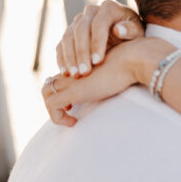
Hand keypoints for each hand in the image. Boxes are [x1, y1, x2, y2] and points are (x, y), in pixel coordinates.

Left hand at [43, 38, 168, 126]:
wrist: (135, 59)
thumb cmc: (135, 65)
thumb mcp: (120, 71)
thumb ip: (111, 76)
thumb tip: (120, 83)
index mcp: (83, 65)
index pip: (61, 78)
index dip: (64, 92)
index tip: (76, 106)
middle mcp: (74, 70)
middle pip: (49, 84)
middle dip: (54, 100)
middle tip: (71, 110)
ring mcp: (72, 80)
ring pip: (45, 92)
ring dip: (54, 110)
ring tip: (71, 119)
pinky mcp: (74, 91)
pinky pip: (51, 105)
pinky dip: (58, 117)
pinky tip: (74, 122)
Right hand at [56, 0, 143, 76]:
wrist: (125, 34)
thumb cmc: (134, 34)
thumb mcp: (138, 33)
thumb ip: (131, 31)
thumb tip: (118, 30)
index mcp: (109, 8)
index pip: (98, 24)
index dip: (96, 43)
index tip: (98, 62)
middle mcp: (91, 11)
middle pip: (80, 29)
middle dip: (81, 52)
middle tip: (84, 72)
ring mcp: (78, 20)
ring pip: (68, 36)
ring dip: (70, 57)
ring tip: (75, 75)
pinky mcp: (70, 32)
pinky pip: (61, 44)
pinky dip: (62, 58)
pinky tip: (66, 72)